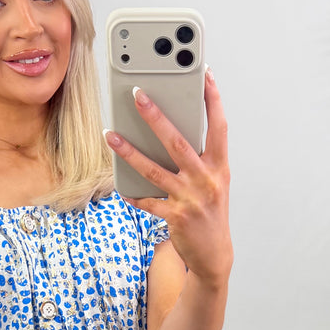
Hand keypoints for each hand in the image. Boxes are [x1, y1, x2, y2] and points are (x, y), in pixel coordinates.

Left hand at [104, 68, 232, 287]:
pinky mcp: (176, 217)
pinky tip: (121, 186)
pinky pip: (148, 201)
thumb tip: (170, 130)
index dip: (212, 100)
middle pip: (178, 142)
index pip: (218, 126)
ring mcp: (190, 199)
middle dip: (156, 116)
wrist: (214, 255)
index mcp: (219, 167)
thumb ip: (199, 158)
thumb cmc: (210, 212)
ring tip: (110, 135)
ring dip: (130, 151)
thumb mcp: (213, 182)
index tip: (203, 74)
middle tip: (138, 95)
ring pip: (155, 169)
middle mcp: (207, 180)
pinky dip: (134, 193)